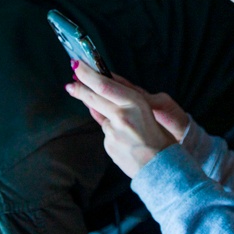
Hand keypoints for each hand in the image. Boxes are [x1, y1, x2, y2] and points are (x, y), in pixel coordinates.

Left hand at [65, 62, 182, 177]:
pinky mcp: (109, 146)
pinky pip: (108, 135)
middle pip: (94, 98)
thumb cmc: (160, 139)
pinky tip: (129, 144)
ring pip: (104, 119)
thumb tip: (100, 99)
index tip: (76, 65)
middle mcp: (122, 115)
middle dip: (80, 89)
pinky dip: (116, 136)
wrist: (164, 168)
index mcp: (136, 103)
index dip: (88, 74)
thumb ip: (125, 105)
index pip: (104, 85)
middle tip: (70, 83)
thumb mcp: (148, 114)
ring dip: (111, 121)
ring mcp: (113, 132)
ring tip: (133, 134)